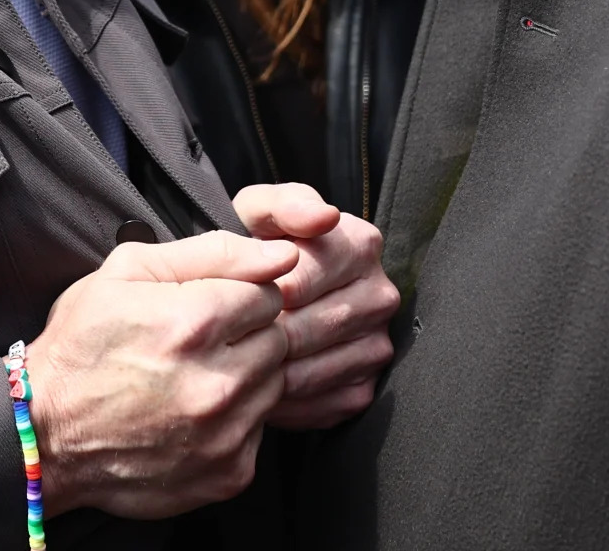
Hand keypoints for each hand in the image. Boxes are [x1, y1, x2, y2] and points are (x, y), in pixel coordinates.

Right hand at [27, 229, 297, 518]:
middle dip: (245, 336)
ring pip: (273, 385)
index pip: (269, 294)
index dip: (237, 296)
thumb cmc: (80, 347)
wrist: (42, 437)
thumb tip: (283, 253)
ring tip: (192, 379)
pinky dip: (235, 422)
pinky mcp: (228, 473)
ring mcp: (224, 434)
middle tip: (198, 346)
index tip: (207, 308)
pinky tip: (191, 416)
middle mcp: (216, 382)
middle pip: (277, 340)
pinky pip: (260, 432)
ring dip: (244, 377)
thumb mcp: (127, 273)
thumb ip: (213, 251)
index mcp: (193, 322)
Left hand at [233, 183, 398, 429]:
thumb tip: (323, 218)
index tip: (233, 298)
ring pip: (316, 370)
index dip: (259, 293)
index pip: (302, 279)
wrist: (267, 295)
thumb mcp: (260, 212)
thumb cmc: (261, 248)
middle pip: (311, 327)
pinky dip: (286, 402)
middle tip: (228, 336)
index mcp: (361, 244)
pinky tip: (259, 386)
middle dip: (263, 334)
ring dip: (272, 371)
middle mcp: (380, 295)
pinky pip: (323, 404)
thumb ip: (283, 205)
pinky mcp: (365, 387)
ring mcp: (377, 345)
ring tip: (239, 361)